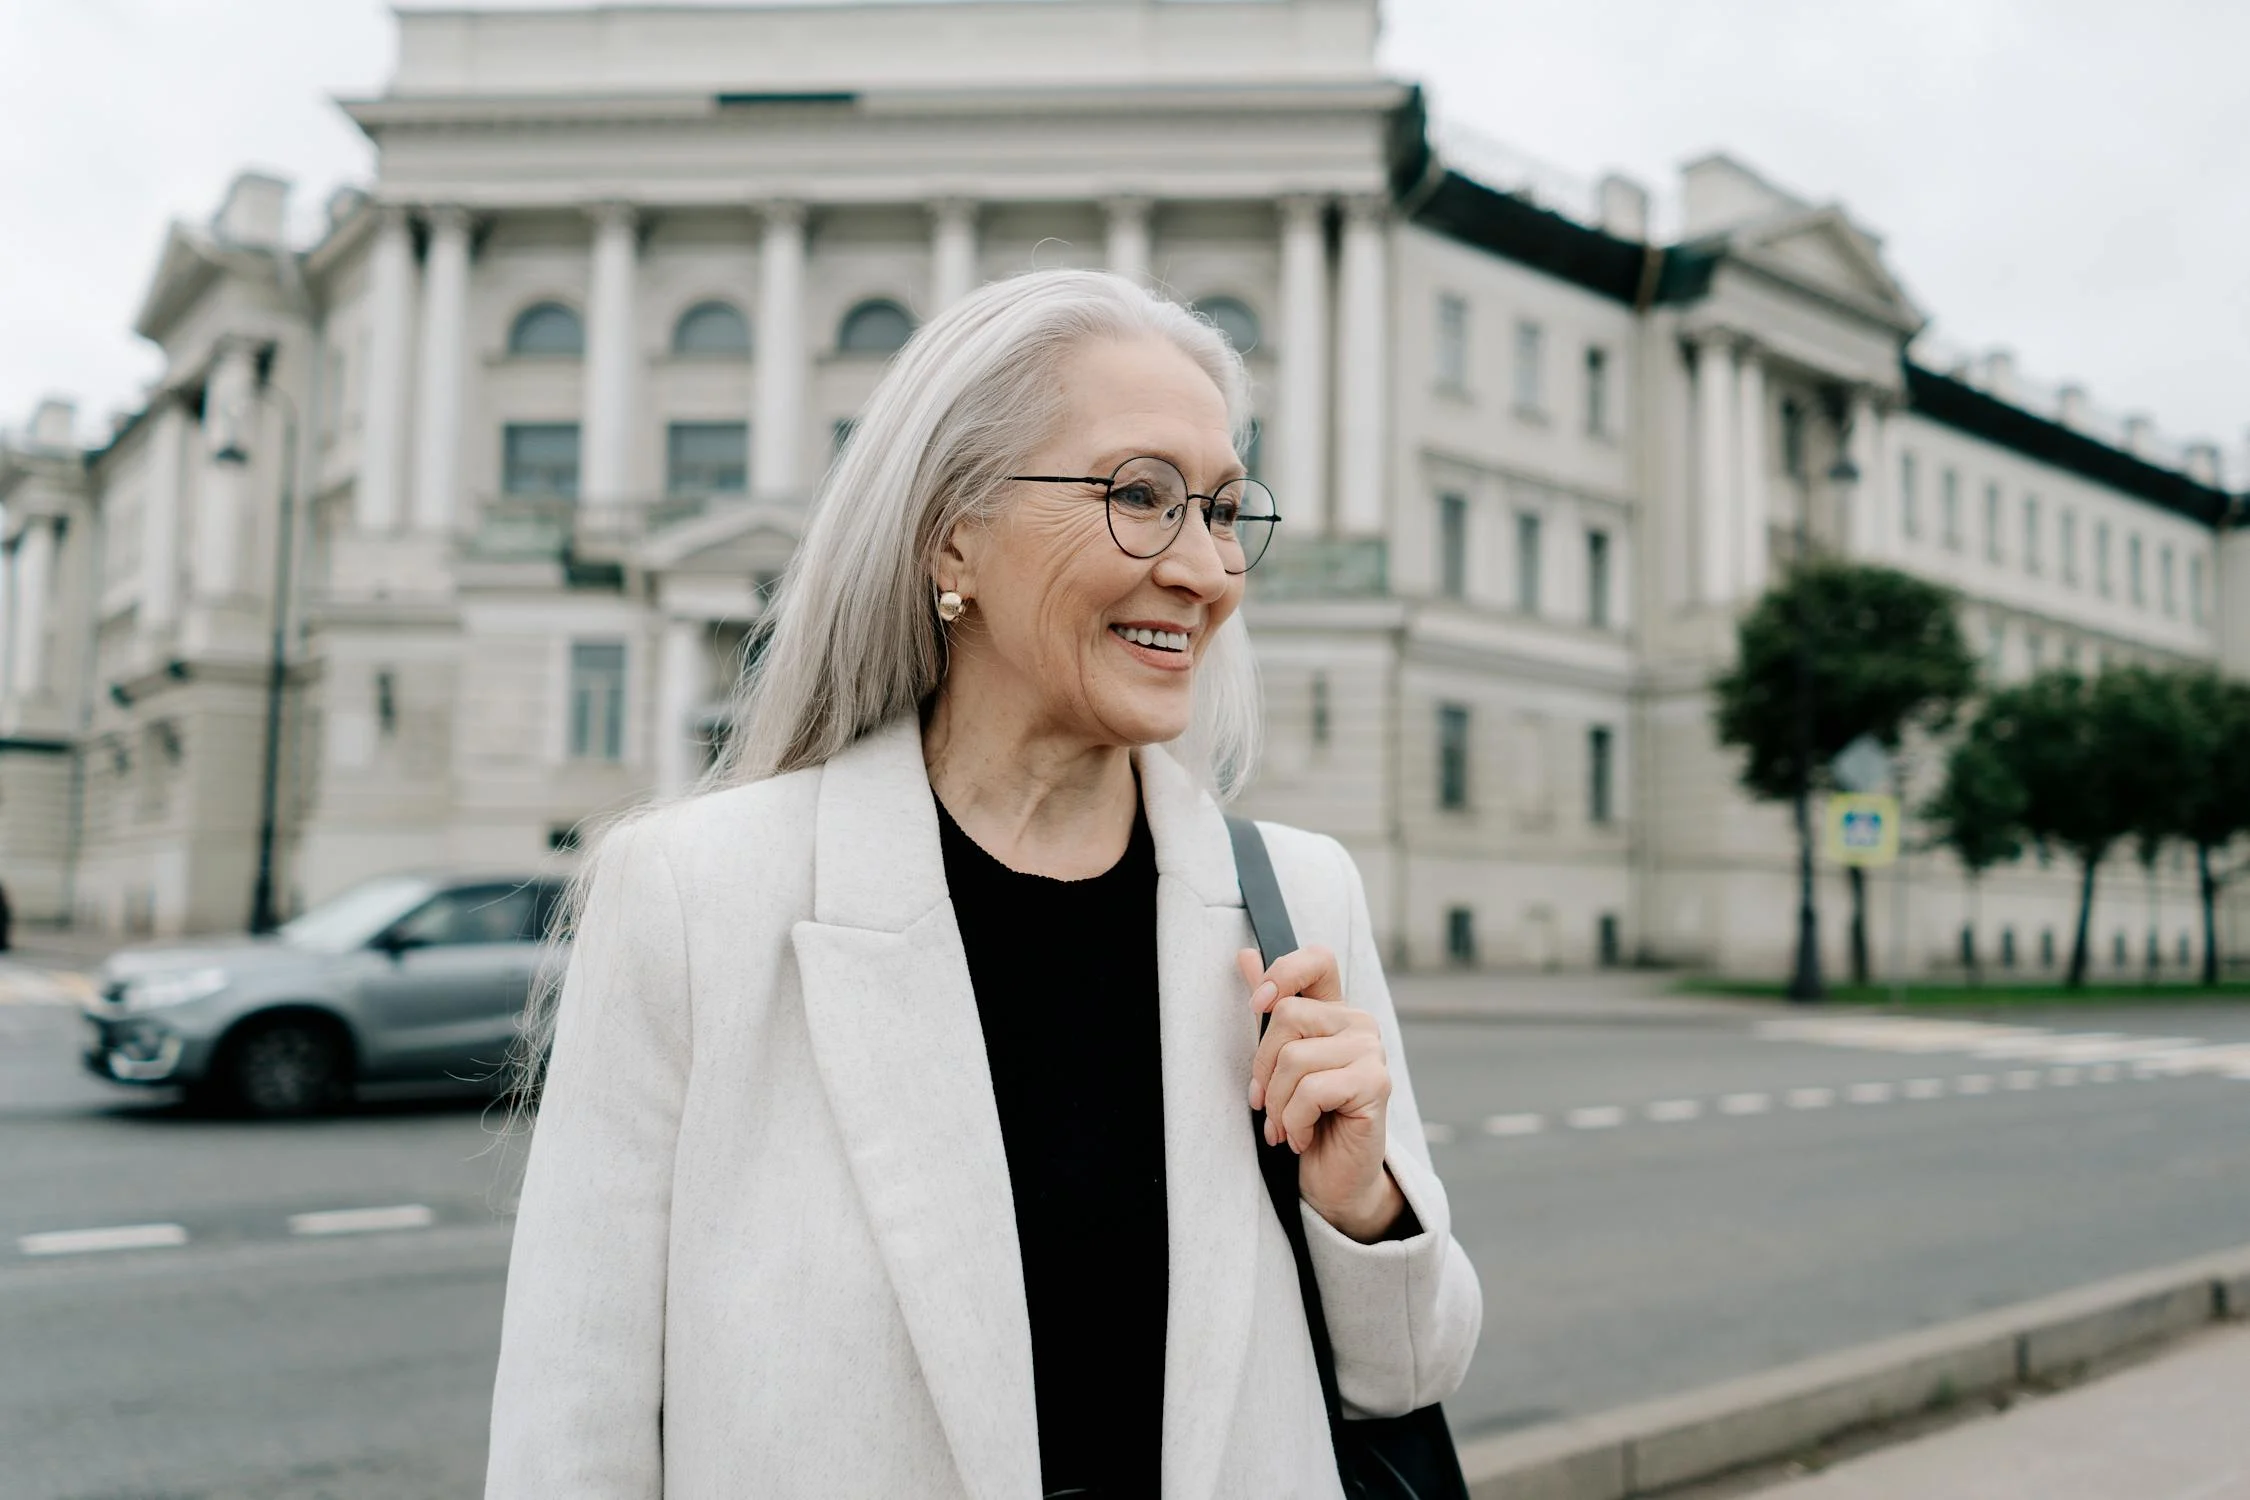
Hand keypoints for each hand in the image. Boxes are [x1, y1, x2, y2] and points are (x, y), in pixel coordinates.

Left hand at [1241, 946, 1405, 1242]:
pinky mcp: (1376, 1083)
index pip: (1317, 959)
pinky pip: (1311, 1091)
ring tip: (1284, 1126)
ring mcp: (1371, 1051)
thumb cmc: (1307, 1118)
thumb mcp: (1279, 1062)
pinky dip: (1295, 1120)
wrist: (1335, 1177)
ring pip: (1294, 1058)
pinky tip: (1302, 1137)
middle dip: (1263, 1070)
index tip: (1257, 1004)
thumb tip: (1245, 956)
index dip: (1283, 972)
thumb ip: (1269, 1007)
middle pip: (1286, 1017)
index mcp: (1334, 1011)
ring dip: (1277, 1104)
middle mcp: (1357, 1023)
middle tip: (1266, 1105)